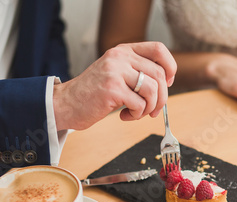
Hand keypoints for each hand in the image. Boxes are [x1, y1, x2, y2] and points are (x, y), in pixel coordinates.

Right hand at [54, 42, 176, 129]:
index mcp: (123, 51)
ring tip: (137, 113)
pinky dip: (137, 115)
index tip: (168, 83)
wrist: (65, 104)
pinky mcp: (112, 89)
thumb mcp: (116, 73)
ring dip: (150, 108)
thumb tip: (166, 84)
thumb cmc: (93, 93)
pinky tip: (124, 116)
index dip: (170, 67)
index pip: (159, 49)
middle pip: (160, 74)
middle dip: (162, 98)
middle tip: (153, 110)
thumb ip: (137, 72)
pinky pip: (140, 105)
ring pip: (153, 90)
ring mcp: (115, 72)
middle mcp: (120, 57)